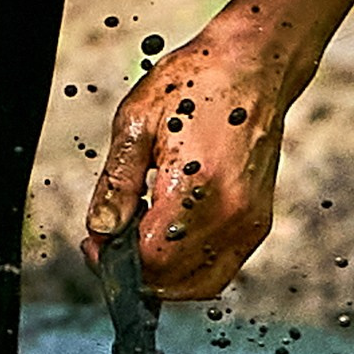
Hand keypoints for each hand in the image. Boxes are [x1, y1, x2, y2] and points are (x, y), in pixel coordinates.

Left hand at [84, 0, 353, 296]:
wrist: (253, 69)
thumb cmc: (197, 84)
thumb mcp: (137, 122)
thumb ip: (117, 184)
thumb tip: (101, 230)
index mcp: (198, 187)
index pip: (151, 258)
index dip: (115, 261)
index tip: (96, 244)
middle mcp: (231, 215)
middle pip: (173, 279)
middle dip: (135, 271)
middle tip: (111, 244)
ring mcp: (249, 224)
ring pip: (198, 284)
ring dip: (163, 276)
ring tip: (140, 241)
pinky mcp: (258, 226)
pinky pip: (219, 271)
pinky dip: (189, 269)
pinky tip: (169, 238)